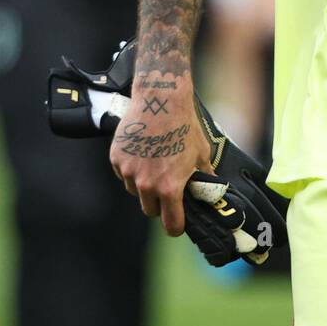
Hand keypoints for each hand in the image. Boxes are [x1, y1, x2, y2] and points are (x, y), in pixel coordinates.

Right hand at [110, 82, 213, 236]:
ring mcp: (128, 172)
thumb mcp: (201, 153)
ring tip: (155, 163)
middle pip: (150, 210)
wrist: (160, 100)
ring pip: (135, 191)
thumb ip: (203, 177)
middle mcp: (147, 185)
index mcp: (170, 188)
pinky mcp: (116, 159)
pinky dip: (131, 169)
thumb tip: (211, 190)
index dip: (176, 226)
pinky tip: (142, 152)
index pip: (171, 224)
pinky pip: (122, 174)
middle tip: (167, 187)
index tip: (177, 223)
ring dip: (144, 185)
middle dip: (160, 204)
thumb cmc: (184, 126)